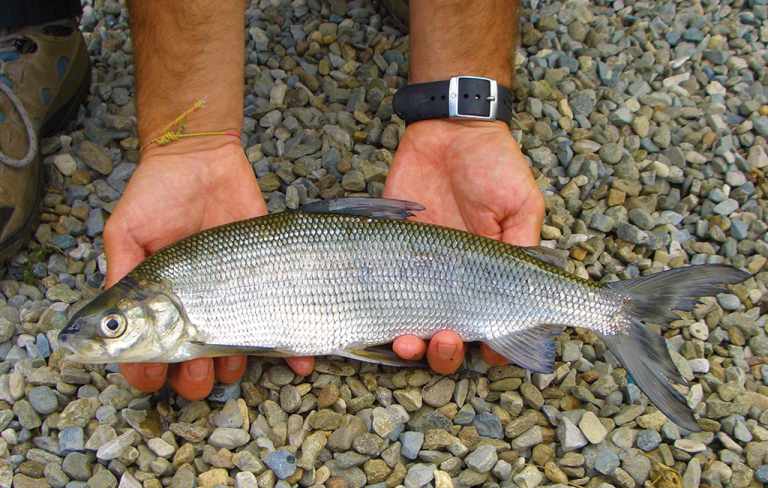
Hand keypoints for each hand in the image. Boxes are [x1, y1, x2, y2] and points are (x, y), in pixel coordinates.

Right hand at [104, 139, 315, 399]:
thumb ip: (122, 273)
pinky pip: (280, 321)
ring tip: (232, 365)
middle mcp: (197, 307)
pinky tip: (298, 360)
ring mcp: (233, 298)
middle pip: (194, 362)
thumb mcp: (126, 230)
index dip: (148, 371)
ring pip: (236, 353)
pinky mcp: (267, 281)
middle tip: (195, 371)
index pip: (151, 351)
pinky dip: (293, 349)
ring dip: (235, 368)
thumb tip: (110, 324)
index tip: (152, 378)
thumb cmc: (158, 192)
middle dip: (193, 378)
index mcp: (158, 302)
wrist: (204, 159)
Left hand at [383, 119, 544, 373]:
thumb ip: (525, 248)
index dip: (493, 347)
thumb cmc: (492, 164)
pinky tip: (386, 327)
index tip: (489, 350)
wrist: (447, 129)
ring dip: (415, 347)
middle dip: (447, 353)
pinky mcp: (388, 254)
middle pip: (450, 337)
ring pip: (413, 328)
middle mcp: (452, 280)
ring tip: (411, 342)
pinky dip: (381, 321)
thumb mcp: (522, 205)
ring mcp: (418, 271)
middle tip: (447, 341)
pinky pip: (382, 297)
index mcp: (488, 275)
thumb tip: (536, 297)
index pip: (492, 324)